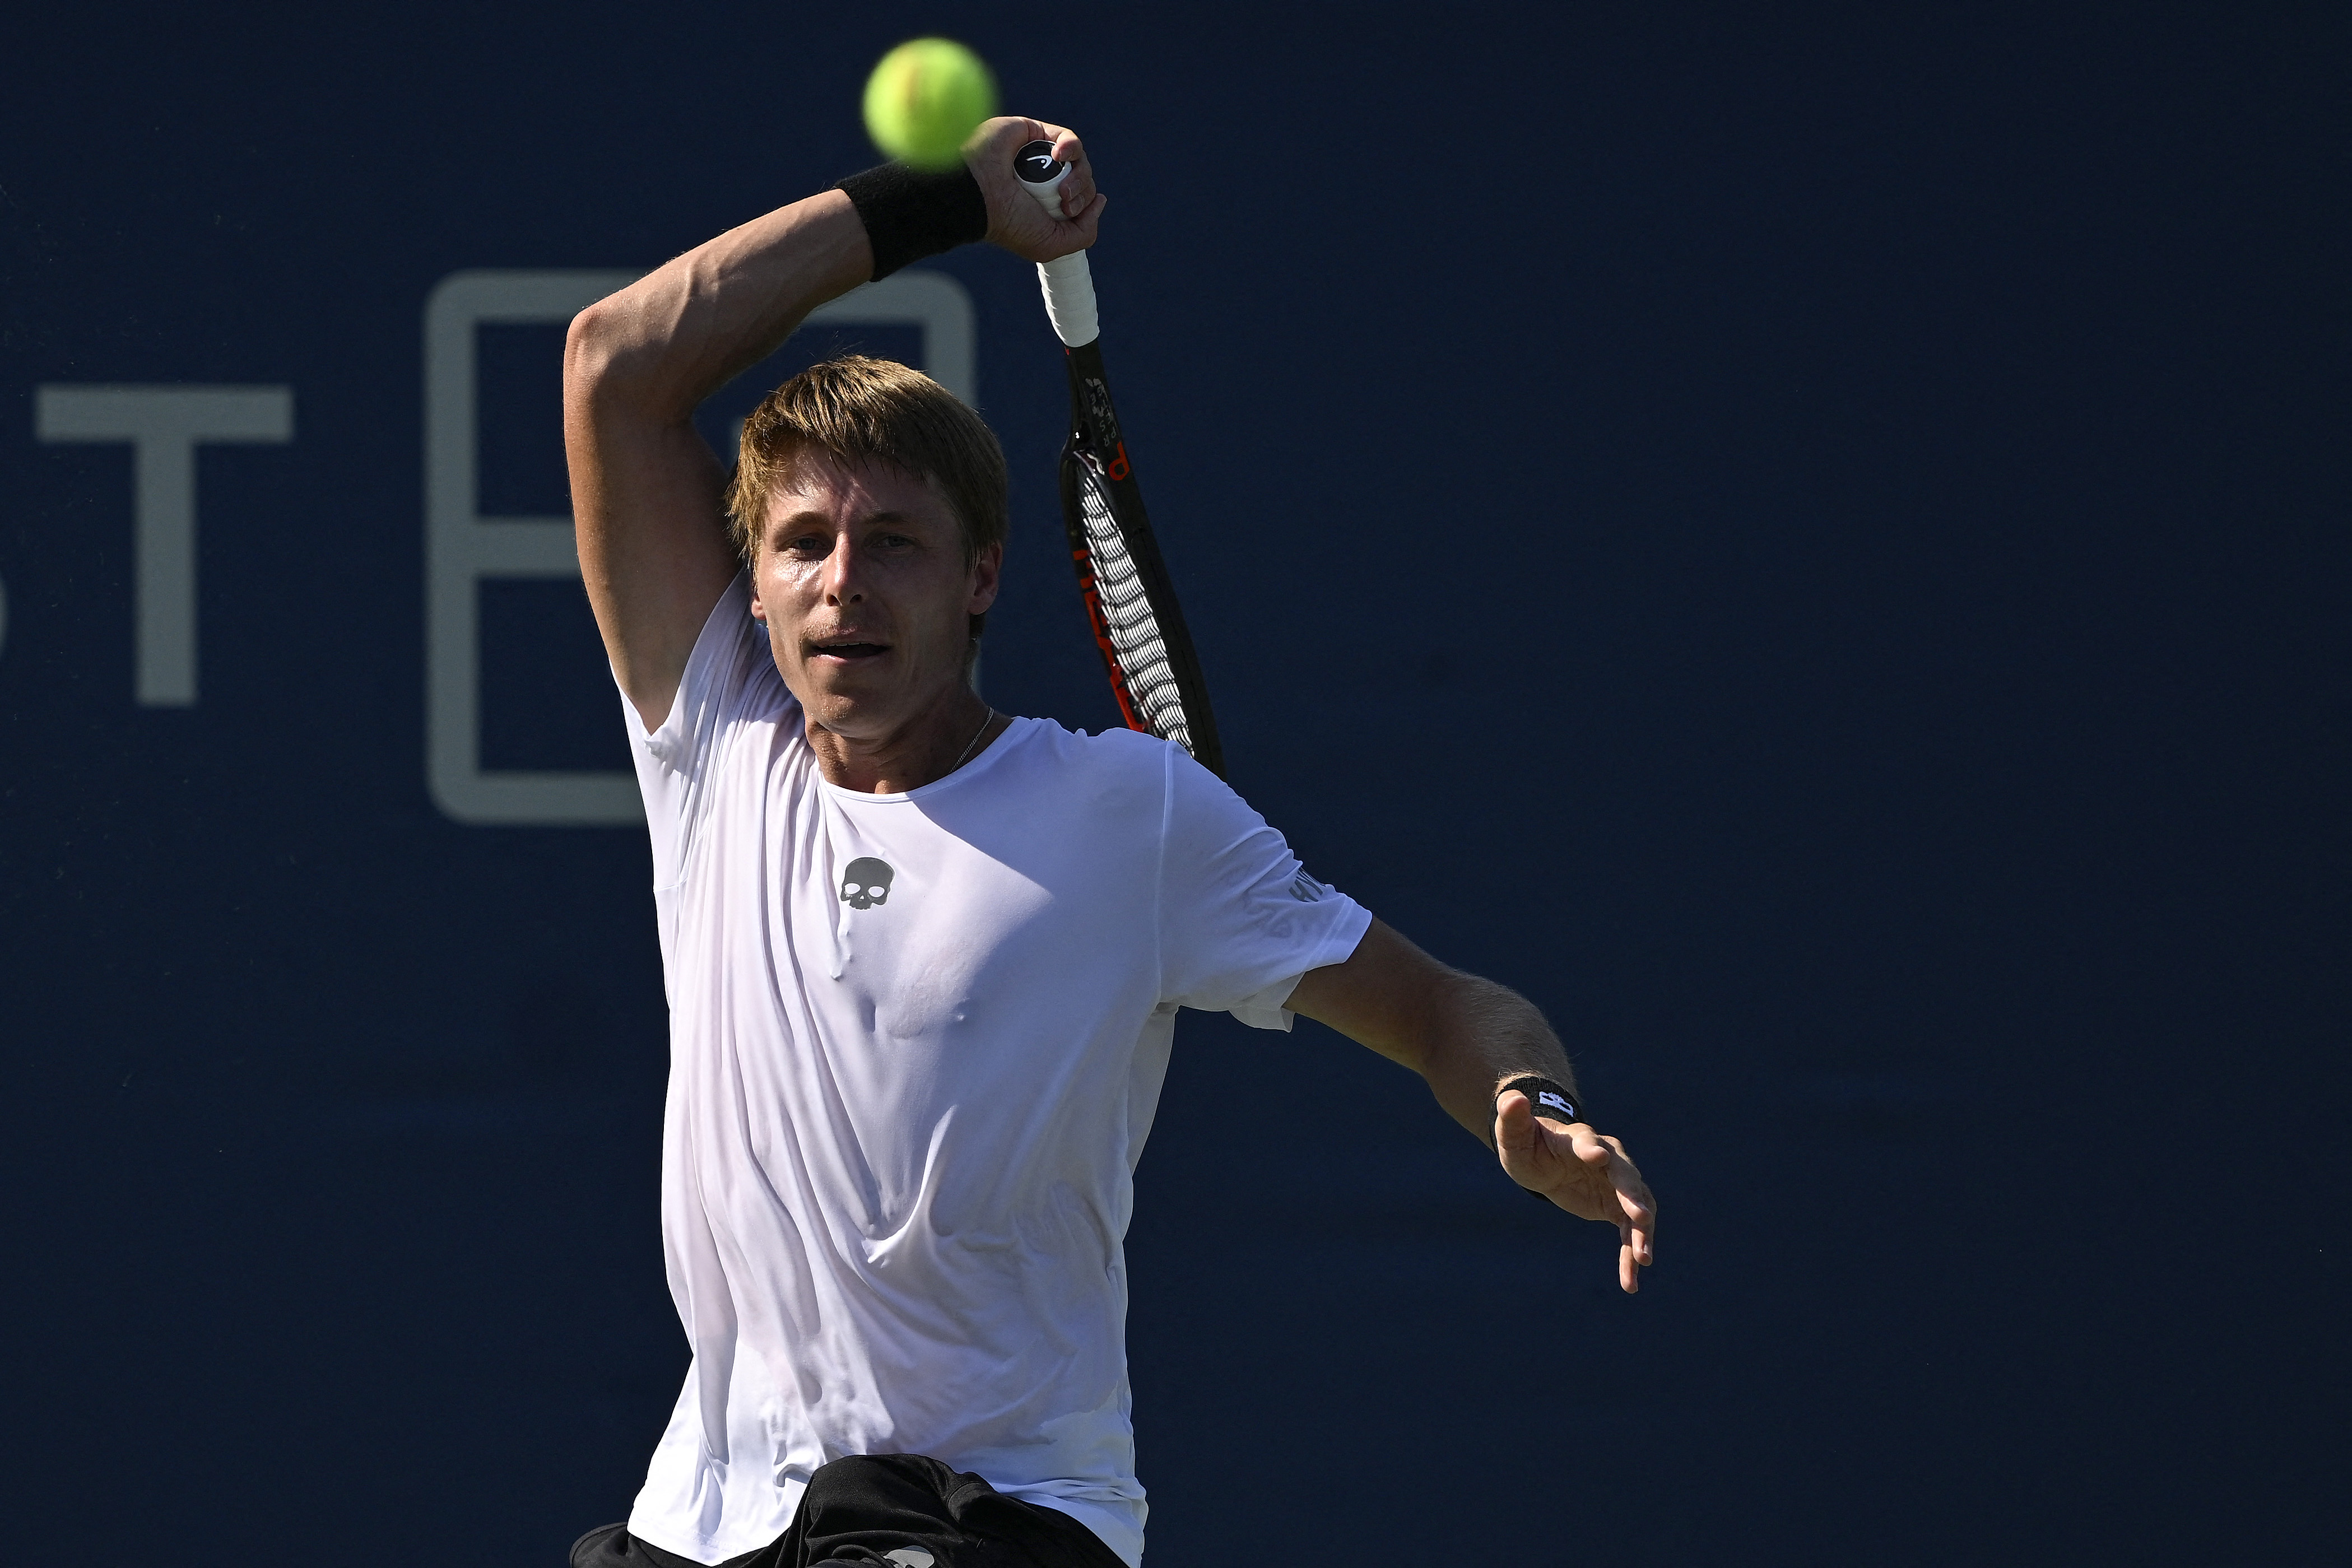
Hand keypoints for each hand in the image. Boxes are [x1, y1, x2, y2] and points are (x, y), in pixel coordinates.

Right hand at [963, 117, 1103, 262]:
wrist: (981, 194)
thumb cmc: (1012, 222)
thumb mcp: (1052, 245)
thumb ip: (1083, 233)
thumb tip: (1101, 201)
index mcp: (1047, 206)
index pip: (1081, 201)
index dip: (1087, 206)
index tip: (1072, 211)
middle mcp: (1044, 181)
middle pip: (1083, 180)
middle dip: (1083, 193)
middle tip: (1065, 203)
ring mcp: (1039, 157)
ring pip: (1078, 161)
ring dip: (1079, 175)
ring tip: (1062, 188)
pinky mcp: (1034, 134)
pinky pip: (1067, 138)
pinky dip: (1071, 147)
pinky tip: (1058, 156)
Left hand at [1495, 1090, 1656, 1293]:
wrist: (1545, 1162)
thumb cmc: (1528, 1145)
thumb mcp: (1514, 1136)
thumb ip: (1512, 1118)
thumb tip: (1510, 1098)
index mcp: (1579, 1140)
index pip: (1589, 1142)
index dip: (1593, 1149)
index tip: (1599, 1157)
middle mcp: (1607, 1160)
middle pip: (1625, 1175)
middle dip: (1632, 1195)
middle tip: (1640, 1216)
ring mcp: (1617, 1184)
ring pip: (1637, 1206)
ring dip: (1642, 1232)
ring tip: (1643, 1260)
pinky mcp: (1617, 1207)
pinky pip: (1630, 1232)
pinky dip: (1631, 1254)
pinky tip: (1630, 1282)